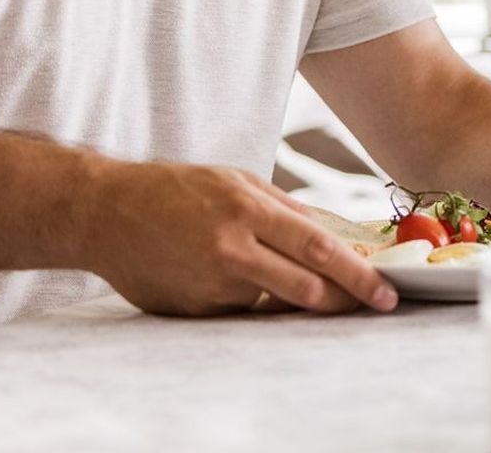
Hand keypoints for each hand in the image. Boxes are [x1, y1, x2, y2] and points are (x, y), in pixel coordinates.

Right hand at [83, 160, 397, 315]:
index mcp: (247, 209)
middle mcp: (231, 249)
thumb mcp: (236, 181)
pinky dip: (249, 296)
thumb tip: (336, 235)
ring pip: (273, 300)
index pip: (318, 248)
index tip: (385, 293)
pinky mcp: (195, 309)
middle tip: (369, 303)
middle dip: (344, 299)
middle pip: (306, 287)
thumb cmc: (175, 190)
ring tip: (278, 273)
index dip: (359, 275)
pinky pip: (240, 308)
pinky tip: (223, 272)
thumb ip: (286, 209)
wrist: (104, 213)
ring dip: (290, 294)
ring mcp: (212, 284)